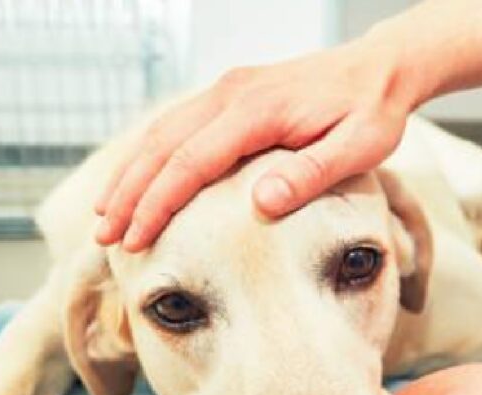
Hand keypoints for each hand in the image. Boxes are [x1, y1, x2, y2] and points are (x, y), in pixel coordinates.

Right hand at [94, 31, 416, 250]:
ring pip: (161, 133)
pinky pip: (176, 125)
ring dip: (130, 174)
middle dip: (128, 193)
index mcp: (257, 110)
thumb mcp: (357, 148)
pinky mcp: (229, 95)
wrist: (378, 68)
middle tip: (103, 237)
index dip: (158, 203)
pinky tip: (136, 180)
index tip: (135, 239)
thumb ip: (309, 175)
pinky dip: (149, 155)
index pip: (191, 161)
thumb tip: (260, 204)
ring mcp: (226, 90)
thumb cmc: (371, 112)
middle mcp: (231, 94)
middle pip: (162, 146)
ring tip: (105, 215)